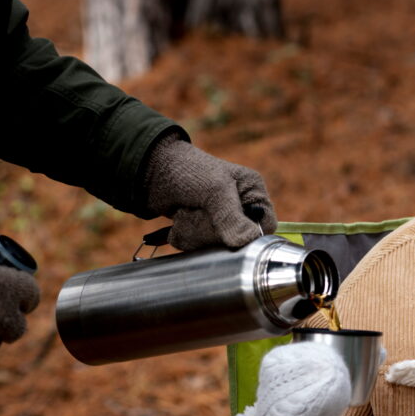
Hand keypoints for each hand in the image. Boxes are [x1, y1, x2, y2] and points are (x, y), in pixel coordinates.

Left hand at [143, 136, 276, 250]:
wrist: (149, 169)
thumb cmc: (187, 171)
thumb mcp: (214, 191)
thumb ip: (231, 217)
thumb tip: (247, 242)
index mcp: (253, 192)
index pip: (265, 226)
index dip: (249, 234)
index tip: (227, 230)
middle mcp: (239, 207)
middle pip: (237, 241)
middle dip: (210, 231)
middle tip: (196, 210)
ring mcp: (218, 220)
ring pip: (214, 247)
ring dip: (193, 233)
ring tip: (182, 213)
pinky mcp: (200, 228)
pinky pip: (196, 247)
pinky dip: (181, 237)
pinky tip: (172, 225)